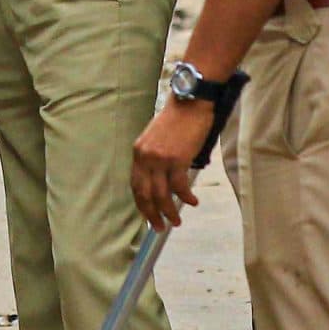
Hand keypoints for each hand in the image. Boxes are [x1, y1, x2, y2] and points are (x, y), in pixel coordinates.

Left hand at [129, 98, 212, 231]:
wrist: (190, 101)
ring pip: (161, 195)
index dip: (142, 203)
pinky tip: (192, 201)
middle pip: (144, 194)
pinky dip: (185, 197)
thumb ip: (155, 158)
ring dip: (168, 211)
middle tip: (159, 228)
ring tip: (176, 221)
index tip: (148, 215)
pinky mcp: (177, 159)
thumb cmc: (178, 119)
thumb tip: (162, 181)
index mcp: (138, 152)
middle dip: (151, 214)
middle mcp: (145, 157)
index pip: (135, 185)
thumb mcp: (157, 138)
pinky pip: (179, 186)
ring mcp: (160, 159)